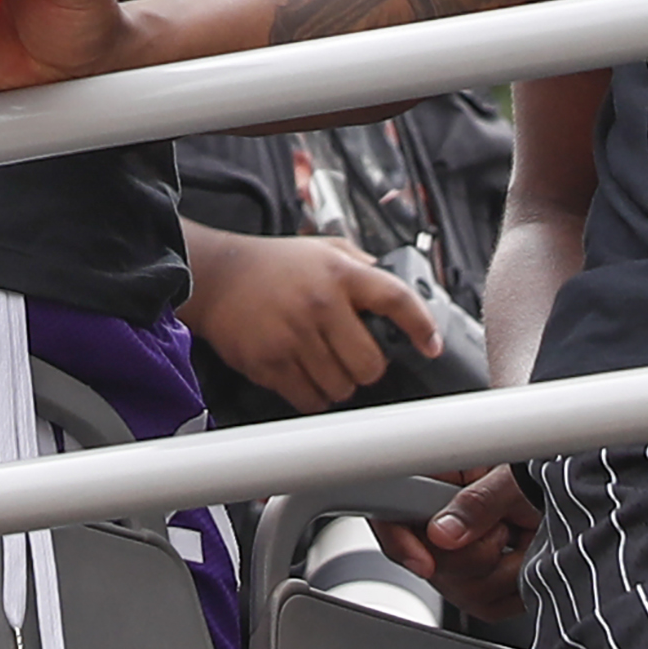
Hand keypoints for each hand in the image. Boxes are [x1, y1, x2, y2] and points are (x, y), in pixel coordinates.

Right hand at [181, 228, 440, 414]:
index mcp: (339, 273)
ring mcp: (293, 335)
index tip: (431, 346)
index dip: (421, 326)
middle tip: (355, 358)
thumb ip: (362, 266)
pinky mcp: (270, 362)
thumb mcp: (323, 249)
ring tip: (323, 363)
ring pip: (342, 387)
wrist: (216, 275)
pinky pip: (310, 399)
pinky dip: (313, 395)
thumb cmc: (272, 264)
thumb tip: (402, 290)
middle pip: (371, 363)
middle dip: (368, 368)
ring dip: (339, 383)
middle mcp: (319, 304)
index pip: (396, 299)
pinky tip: (304, 374)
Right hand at [374, 465, 539, 628]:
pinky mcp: (485, 592)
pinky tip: (527, 557)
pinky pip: (490, 607)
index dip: (401, 543)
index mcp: (431, 488)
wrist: (566, 498)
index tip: (424, 563)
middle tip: (503, 526)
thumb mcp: (508, 479)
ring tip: (522, 536)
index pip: (390, 519)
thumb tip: (443, 533)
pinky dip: (517, 587)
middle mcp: (437, 530)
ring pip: (461, 592)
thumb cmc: (534, 478)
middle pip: (431, 565)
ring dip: (504, 567)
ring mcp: (459, 565)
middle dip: (475, 552)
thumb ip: (476, 502)